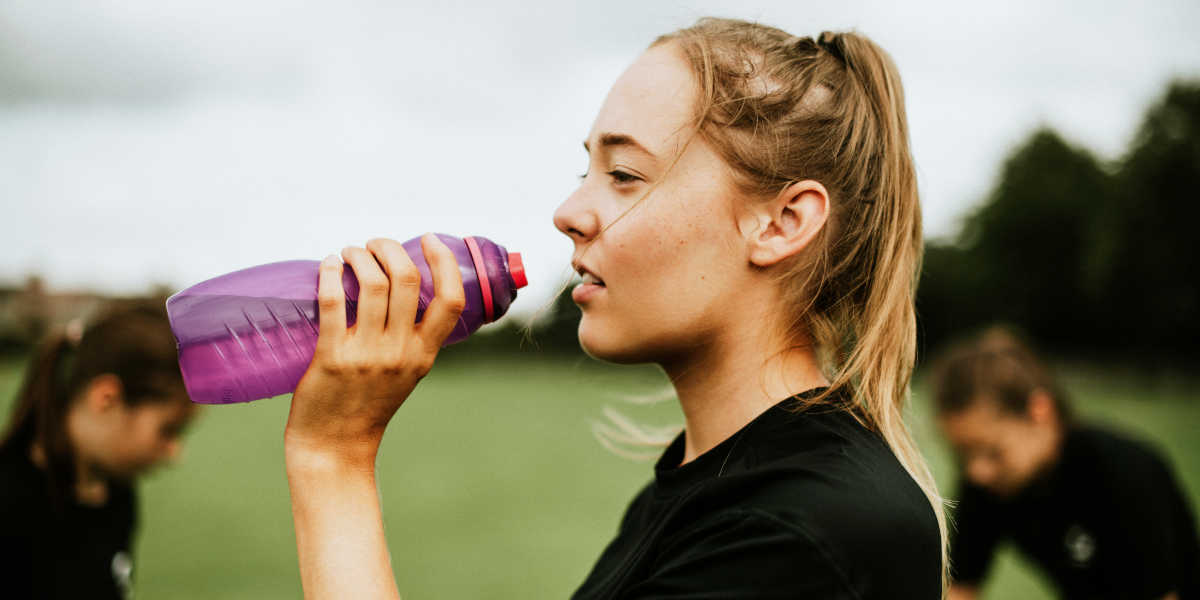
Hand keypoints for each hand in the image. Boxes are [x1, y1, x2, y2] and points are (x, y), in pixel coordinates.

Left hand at [285, 233, 465, 466]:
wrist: (335, 446)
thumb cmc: (366, 405)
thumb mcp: (405, 373)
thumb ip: (410, 338)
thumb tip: (400, 289)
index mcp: (424, 354)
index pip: (451, 300)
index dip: (445, 262)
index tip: (430, 239)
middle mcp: (401, 352)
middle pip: (406, 279)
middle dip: (389, 247)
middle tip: (374, 245)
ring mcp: (367, 355)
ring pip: (372, 284)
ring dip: (359, 255)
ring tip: (349, 252)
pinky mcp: (332, 358)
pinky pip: (334, 302)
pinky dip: (330, 273)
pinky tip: (328, 264)